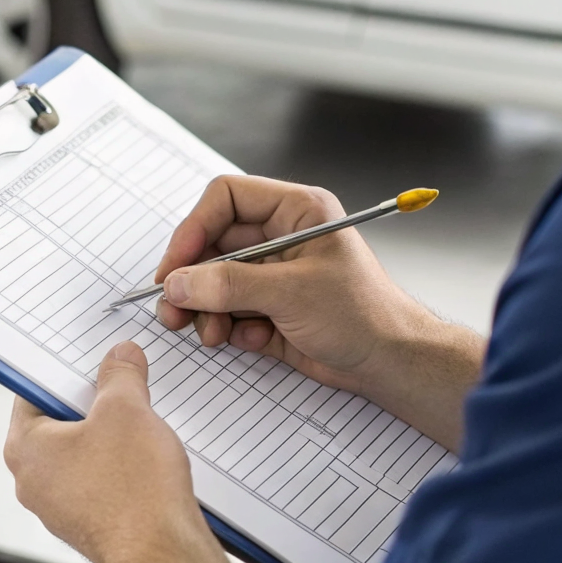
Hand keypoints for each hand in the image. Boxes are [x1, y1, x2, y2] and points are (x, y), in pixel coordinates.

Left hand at [4, 342, 204, 562]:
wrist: (162, 557)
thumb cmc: (133, 491)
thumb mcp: (126, 409)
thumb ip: (120, 375)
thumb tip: (120, 358)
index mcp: (25, 449)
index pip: (32, 393)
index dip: (64, 373)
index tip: (89, 364)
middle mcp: (34, 482)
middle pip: (59, 424)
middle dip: (93, 406)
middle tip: (122, 392)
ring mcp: (62, 508)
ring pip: (83, 455)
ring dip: (111, 439)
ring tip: (141, 429)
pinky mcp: (91, 526)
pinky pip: (102, 484)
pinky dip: (122, 470)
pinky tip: (149, 464)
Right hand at [156, 176, 432, 394]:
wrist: (389, 363)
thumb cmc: (362, 314)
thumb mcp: (291, 293)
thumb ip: (230, 285)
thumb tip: (178, 283)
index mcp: (294, 211)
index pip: (226, 199)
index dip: (195, 228)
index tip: (176, 265)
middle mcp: (279, 237)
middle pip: (212, 244)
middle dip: (192, 280)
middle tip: (172, 309)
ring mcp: (272, 274)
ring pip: (214, 282)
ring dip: (206, 310)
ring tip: (211, 335)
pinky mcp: (268, 308)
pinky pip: (229, 311)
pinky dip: (230, 329)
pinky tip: (254, 340)